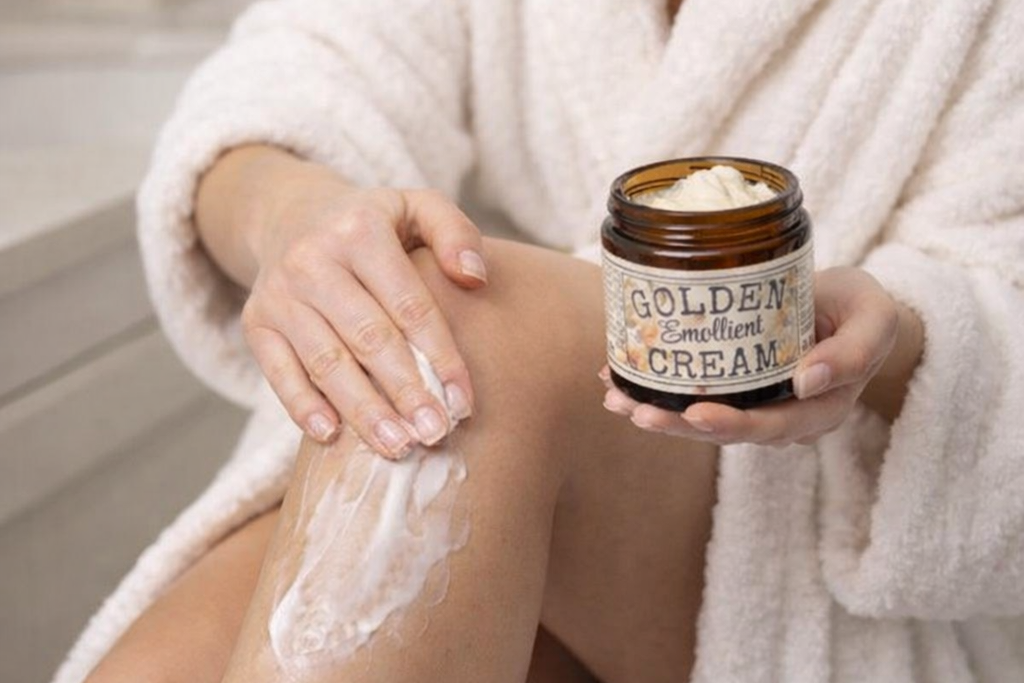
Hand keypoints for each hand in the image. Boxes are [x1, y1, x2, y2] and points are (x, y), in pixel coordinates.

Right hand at [240, 168, 486, 457]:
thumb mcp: (416, 207)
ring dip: (363, 410)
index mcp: (360, 230)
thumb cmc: (372, 224)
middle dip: (406, 391)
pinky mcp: (256, 323)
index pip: (409, 304)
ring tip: (398, 447)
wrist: (290, 214)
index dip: (439, 356)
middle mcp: (313, 260)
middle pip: (368, 337)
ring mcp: (280, 294)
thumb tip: (475, 278)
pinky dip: (302, 406)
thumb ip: (455, 234)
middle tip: (435, 434)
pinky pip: (278, 372)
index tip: (463, 402)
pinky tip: (331, 438)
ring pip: (326, 362)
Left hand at [601, 267, 914, 446]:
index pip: (773, 426)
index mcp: (819, 409)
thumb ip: (855, 350)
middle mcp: (782, 417)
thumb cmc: (862, 309)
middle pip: (727, 431)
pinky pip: (693, 395)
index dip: (734, 425)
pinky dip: (656, 389)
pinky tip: (617, 379)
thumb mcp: (875, 318)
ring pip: (702, 418)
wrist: (848, 304)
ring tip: (615, 397)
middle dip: (679, 425)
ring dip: (657, 412)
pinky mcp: (733, 386)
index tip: (698, 414)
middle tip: (639, 412)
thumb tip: (808, 380)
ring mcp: (754, 404)